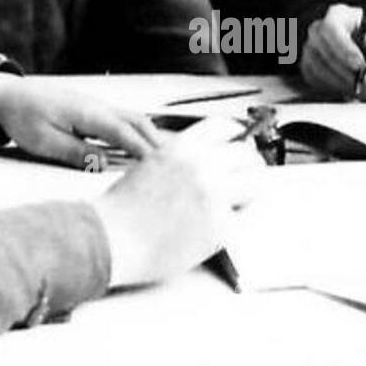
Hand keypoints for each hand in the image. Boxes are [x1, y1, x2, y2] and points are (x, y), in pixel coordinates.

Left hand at [0, 73, 160, 166]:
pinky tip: (142, 144)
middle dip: (156, 141)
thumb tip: (103, 164)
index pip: (124, 132)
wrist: (8, 95)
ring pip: (132, 118)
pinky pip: (122, 119)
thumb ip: (75, 152)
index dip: (143, 149)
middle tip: (174, 163)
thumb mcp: (44, 141)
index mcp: (87, 113)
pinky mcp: (92, 109)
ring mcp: (96, 105)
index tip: (160, 165)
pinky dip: (138, 131)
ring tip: (165, 156)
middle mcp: (97, 106)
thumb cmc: (23, 118)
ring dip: (150, 135)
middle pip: (137, 121)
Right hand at [92, 116, 264, 285]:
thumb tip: (202, 166)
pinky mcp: (220, 226)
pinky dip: (239, 220)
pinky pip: (246, 217)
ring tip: (242, 201)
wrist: (109, 238)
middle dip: (248, 165)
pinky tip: (226, 226)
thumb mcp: (149, 166)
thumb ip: (180, 162)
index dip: (235, 138)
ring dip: (251, 190)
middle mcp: (202, 166)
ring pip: (256, 182)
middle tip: (247, 177)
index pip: (224, 128)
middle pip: (247, 153)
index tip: (240, 146)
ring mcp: (215, 195)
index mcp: (183, 148)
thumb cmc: (120, 210)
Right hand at [300, 3, 365, 100]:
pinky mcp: (308, 66)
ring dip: (344, 85)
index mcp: (337, 15)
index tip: (361, 66)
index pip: (332, 29)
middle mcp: (318, 30)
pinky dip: (335, 89)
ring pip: (319, 70)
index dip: (344, 48)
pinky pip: (316, 81)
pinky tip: (353, 91)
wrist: (364, 48)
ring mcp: (310, 49)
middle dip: (348, 74)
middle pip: (324, 53)